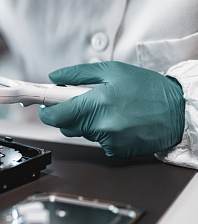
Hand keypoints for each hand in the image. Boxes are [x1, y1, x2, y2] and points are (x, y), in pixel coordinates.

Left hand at [38, 61, 184, 157]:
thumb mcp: (112, 71)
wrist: (179, 110)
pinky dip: (102, 133)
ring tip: (108, 109)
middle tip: (85, 101)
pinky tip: (118, 122)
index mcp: (97, 102)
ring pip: (82, 134)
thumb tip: (55, 77)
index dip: (46, 111)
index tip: (43, 107)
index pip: (56, 115)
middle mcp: (102, 125)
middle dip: (69, 114)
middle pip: (66, 125)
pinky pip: (98, 142)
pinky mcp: (117, 151)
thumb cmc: (149, 88)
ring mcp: (109, 141)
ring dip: (88, 123)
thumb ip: (78, 74)